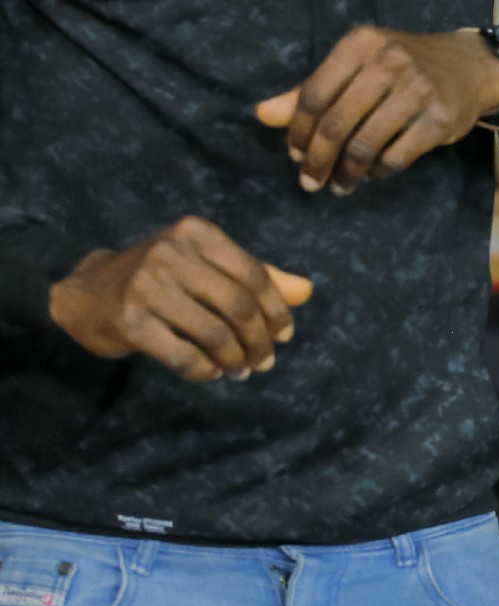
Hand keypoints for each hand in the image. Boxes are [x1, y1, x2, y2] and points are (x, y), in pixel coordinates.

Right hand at [48, 217, 312, 381]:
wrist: (84, 293)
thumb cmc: (158, 278)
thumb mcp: (205, 265)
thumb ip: (256, 276)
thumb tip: (307, 292)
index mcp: (196, 233)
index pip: (254, 274)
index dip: (277, 310)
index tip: (285, 335)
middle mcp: (171, 253)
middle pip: (239, 305)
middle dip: (260, 340)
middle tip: (265, 361)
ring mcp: (146, 287)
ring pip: (214, 333)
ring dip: (236, 359)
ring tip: (242, 370)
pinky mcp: (128, 322)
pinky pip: (183, 354)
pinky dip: (205, 369)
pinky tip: (212, 372)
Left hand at [256, 26, 498, 194]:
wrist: (471, 65)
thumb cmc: (403, 66)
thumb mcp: (358, 65)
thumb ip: (312, 90)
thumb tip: (263, 115)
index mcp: (361, 44)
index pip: (314, 95)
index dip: (297, 132)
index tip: (295, 155)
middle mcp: (389, 61)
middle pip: (336, 124)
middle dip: (317, 160)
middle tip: (309, 181)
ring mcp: (418, 90)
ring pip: (364, 145)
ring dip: (346, 173)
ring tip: (339, 185)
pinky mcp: (439, 119)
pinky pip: (395, 157)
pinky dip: (377, 172)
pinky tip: (372, 173)